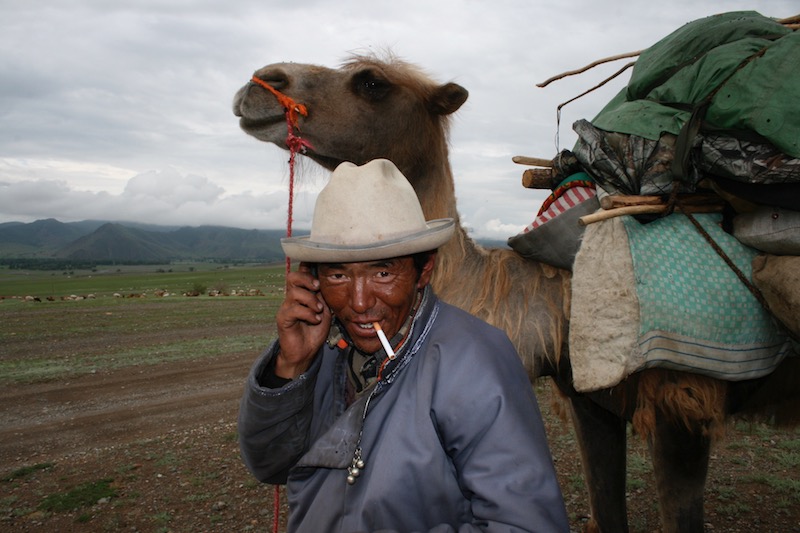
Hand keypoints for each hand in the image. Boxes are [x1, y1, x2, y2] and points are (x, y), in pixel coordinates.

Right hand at [274, 262, 331, 377]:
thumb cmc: (315, 330)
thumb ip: (323, 296)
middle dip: (307, 279)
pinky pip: (294, 310)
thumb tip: (327, 280)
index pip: (300, 273)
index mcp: (302, 293)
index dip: (307, 265)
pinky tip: (315, 320)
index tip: (317, 263)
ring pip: (294, 293)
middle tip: (318, 287)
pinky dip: (308, 314)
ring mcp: (286, 307)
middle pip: (292, 277)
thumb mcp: (324, 310)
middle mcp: (292, 298)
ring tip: (318, 311)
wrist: (306, 351)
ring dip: (311, 300)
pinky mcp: (283, 319)